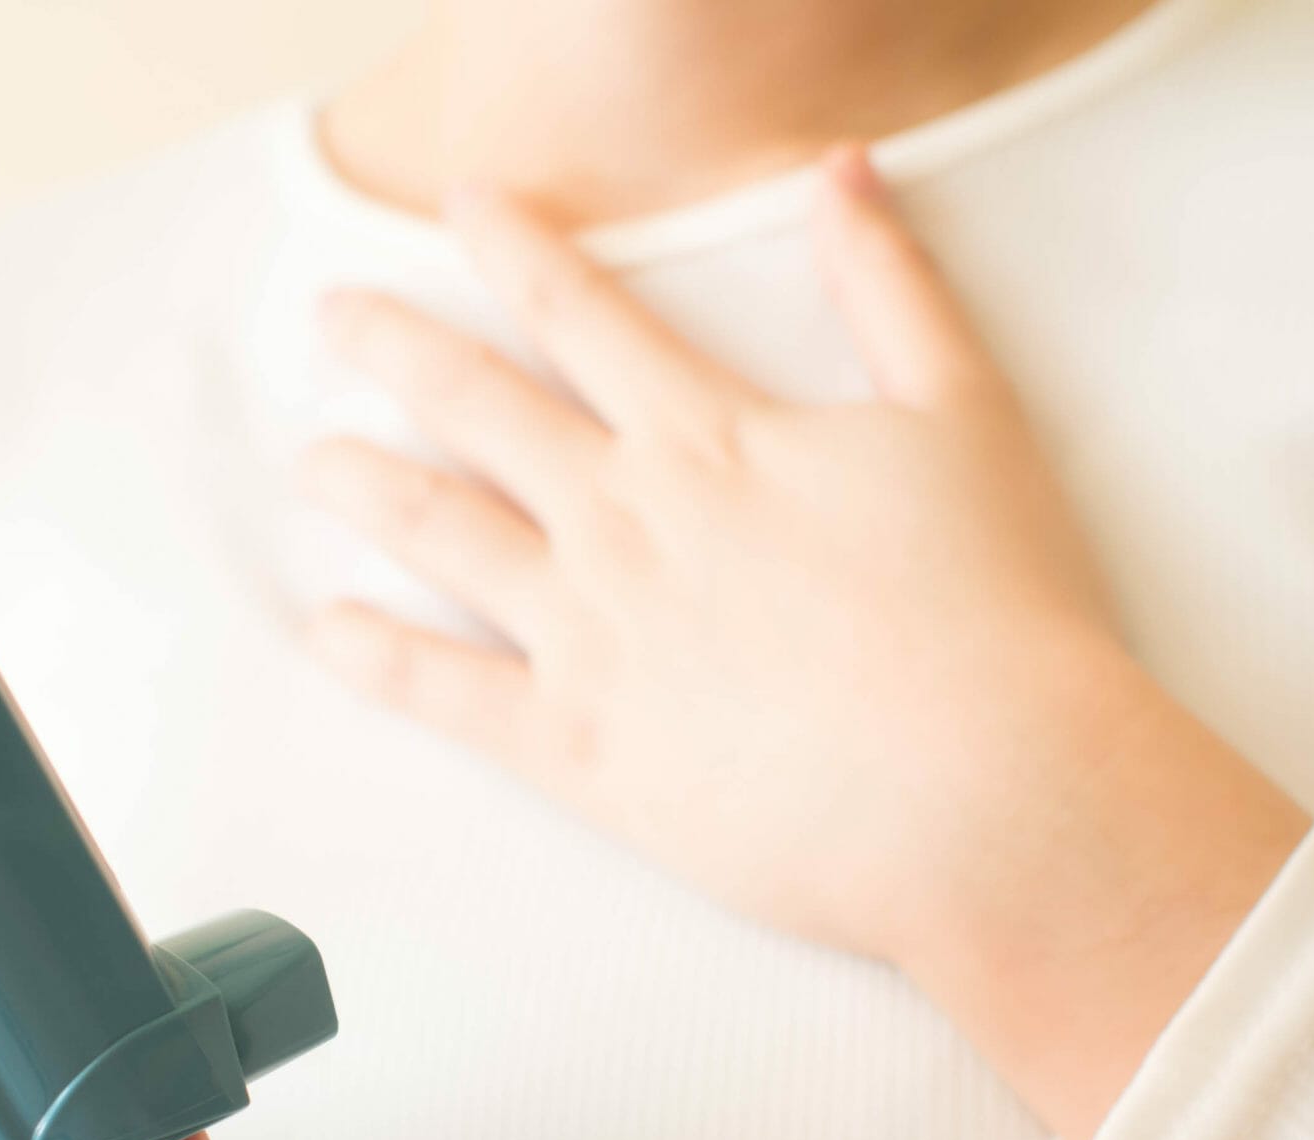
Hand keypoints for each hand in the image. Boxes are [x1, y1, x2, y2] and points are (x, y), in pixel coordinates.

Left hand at [299, 151, 1309, 1139]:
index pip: (582, 314)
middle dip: (397, 348)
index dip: (514, 249)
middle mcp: (624, 520)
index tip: (460, 208)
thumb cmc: (998, 615)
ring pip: (442, 533)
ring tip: (316, 461)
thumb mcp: (967, 416)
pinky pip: (446, 693)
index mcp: (709, 436)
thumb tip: (843, 171)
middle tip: (334, 314)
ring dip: (369, 487)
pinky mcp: (578, 748)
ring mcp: (588, 634)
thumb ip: (893, 288)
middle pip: (480, 408)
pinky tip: (328, 631)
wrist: (988, 794)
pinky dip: (376, 659)